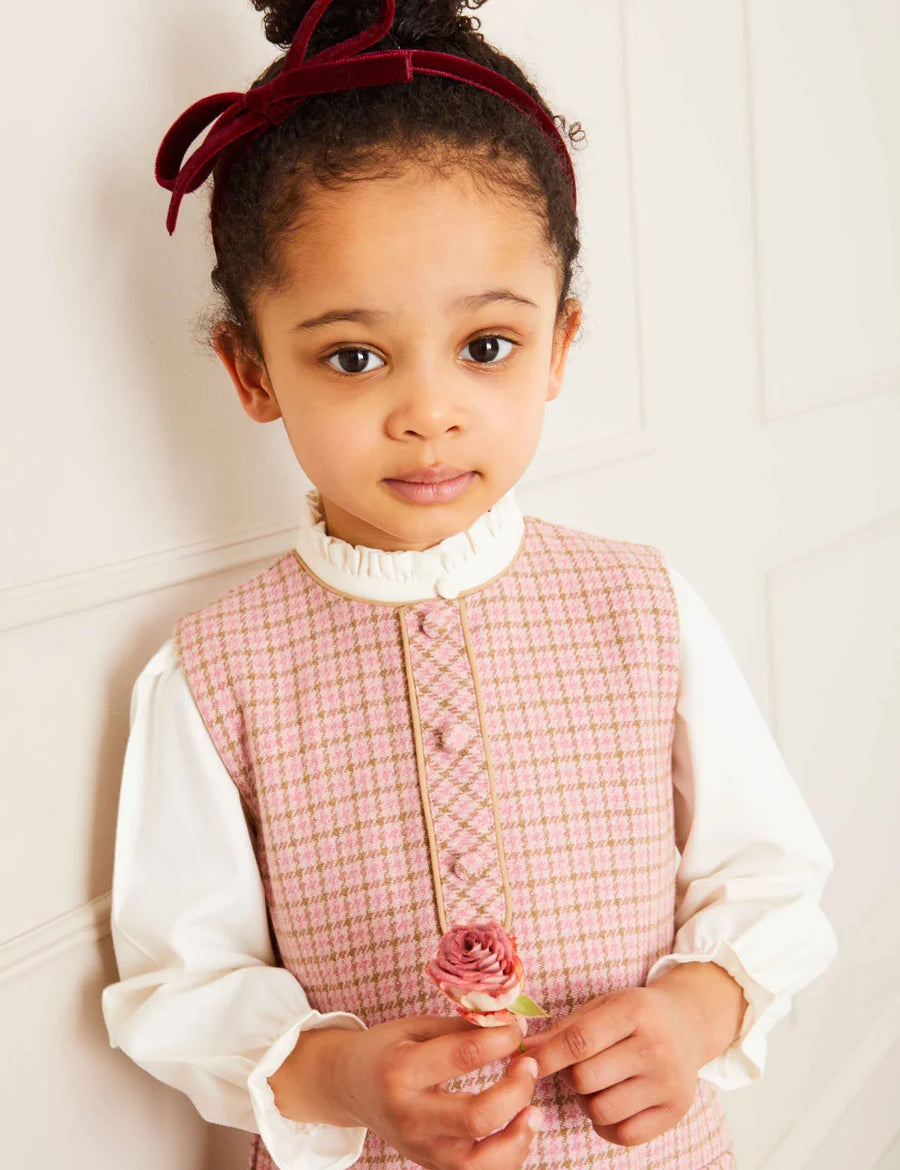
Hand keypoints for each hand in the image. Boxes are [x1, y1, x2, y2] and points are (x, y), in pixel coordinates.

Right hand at [332, 1016, 543, 1168]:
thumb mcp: (415, 1027)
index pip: (464, 1056)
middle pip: (476, 1118)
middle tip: (529, 1065)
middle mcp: (411, 1116)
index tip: (518, 1028)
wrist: (349, 1086)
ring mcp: (420, 1148)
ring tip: (534, 1110)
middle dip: (516, 1090)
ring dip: (517, 1138)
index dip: (501, 1039)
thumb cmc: (385, 1049)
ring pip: (479, 1163)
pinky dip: (506, 1157)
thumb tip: (506, 1023)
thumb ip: (458, 1028)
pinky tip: (518, 1130)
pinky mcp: (430, 1165)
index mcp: (402, 1070)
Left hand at [518, 983, 708, 1147]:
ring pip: (601, 1110)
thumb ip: (564, 1029)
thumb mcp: (603, 1006)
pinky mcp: (676, 1112)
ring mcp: (668, 1083)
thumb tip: (524, 1052)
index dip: (546, 1056)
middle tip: (577, 1066)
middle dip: (570, 1076)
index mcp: (634, 1011)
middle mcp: (655, 1047)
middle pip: (586, 1079)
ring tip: (597, 1084)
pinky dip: (606, 1125)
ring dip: (586, 1101)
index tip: (523, 1063)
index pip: (579, 1041)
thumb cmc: (635, 1014)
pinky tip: (612, 1102)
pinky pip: (623, 1135)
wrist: (689, 1023)